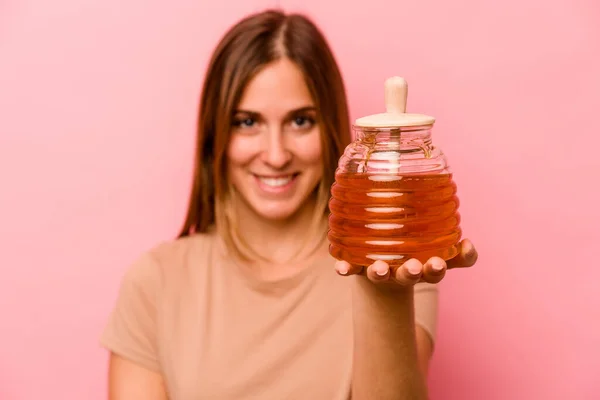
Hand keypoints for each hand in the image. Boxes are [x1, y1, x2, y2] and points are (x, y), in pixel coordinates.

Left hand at [334, 238, 477, 286]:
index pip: (439, 269)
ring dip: (380, 272)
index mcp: (424, 266)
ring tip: (379, 268)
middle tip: (417, 267)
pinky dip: (346, 269)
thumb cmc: (416, 251)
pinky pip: (351, 269)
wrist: (384, 265)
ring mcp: (381, 270)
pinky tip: (341, 268)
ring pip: (381, 274)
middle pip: (410, 275)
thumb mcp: (438, 248)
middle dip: (414, 272)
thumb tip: (468, 244)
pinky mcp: (359, 267)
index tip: (446, 259)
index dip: (443, 266)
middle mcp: (403, 271)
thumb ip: (457, 249)